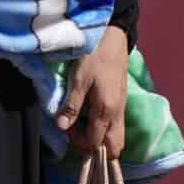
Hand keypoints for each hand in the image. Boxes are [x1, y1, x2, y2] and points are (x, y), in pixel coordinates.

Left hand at [59, 25, 129, 156]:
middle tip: (78, 136)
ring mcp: (122, 106)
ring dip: (101, 138)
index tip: (67, 130)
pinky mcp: (121, 99)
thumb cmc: (94, 55)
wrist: (113, 35)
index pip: (96, 142)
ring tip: (82, 126)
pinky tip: (90, 116)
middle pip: (115, 146)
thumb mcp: (79, 79)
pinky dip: (105, 128)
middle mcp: (118, 113)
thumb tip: (62, 127)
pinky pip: (116, 124)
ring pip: (116, 135)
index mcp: (106, 110)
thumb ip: (72, 105)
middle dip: (97, 149)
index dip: (80, 143)